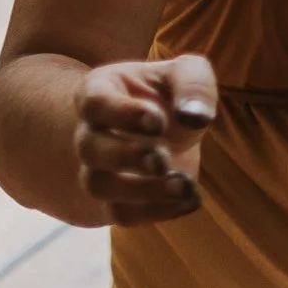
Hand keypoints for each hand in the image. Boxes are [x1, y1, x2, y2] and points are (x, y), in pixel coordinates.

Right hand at [75, 55, 217, 224]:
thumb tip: (196, 116)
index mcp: (100, 93)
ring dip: (143, 192)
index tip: (159, 121)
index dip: (123, 114)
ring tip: (184, 186)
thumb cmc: (170, 93)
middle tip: (163, 159)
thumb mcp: (186, 73)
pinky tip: (192, 199)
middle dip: (128, 157)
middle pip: (91, 149)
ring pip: (100, 187)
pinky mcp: (117, 198)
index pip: (96, 104)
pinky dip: (158, 212)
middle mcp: (91, 133)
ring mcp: (99, 169)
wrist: (166, 126)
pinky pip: (123, 213)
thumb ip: (193, 84)